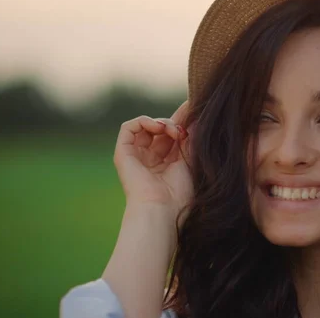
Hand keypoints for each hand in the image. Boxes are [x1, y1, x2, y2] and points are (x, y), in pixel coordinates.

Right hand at [113, 101, 192, 216]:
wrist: (160, 209)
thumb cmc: (179, 194)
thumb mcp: (190, 161)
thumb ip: (191, 139)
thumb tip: (196, 119)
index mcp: (168, 163)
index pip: (173, 135)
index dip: (182, 121)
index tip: (195, 109)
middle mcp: (151, 158)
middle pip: (162, 129)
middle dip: (175, 122)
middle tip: (185, 127)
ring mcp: (137, 155)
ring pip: (146, 126)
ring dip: (162, 122)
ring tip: (174, 131)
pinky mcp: (123, 153)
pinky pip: (129, 127)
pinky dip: (144, 121)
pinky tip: (159, 127)